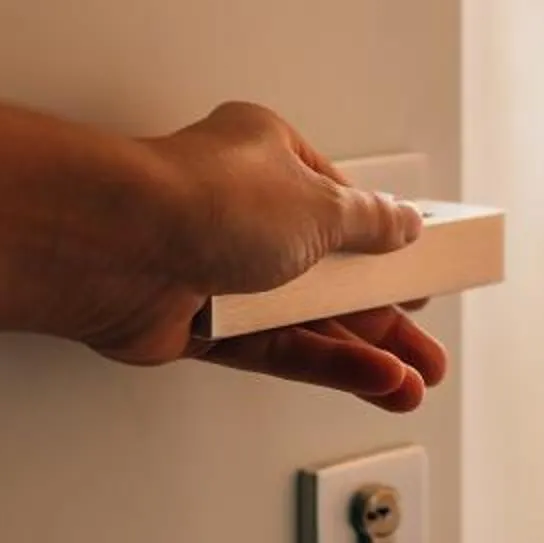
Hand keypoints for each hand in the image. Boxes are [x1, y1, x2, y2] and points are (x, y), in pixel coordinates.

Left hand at [87, 102, 447, 411]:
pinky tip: (369, 379)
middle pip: (329, 272)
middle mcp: (241, 210)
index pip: (340, 205)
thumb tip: (402, 222)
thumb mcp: (320, 205)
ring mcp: (218, 271)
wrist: (116, 247)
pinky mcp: (199, 327)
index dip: (384, 247)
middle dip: (385, 317)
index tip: (420, 278)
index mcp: (269, 157)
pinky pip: (274, 349)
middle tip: (427, 352)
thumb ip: (370, 222)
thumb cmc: (205, 200)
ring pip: (305, 319)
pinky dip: (324, 364)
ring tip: (411, 384)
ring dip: (362, 352)